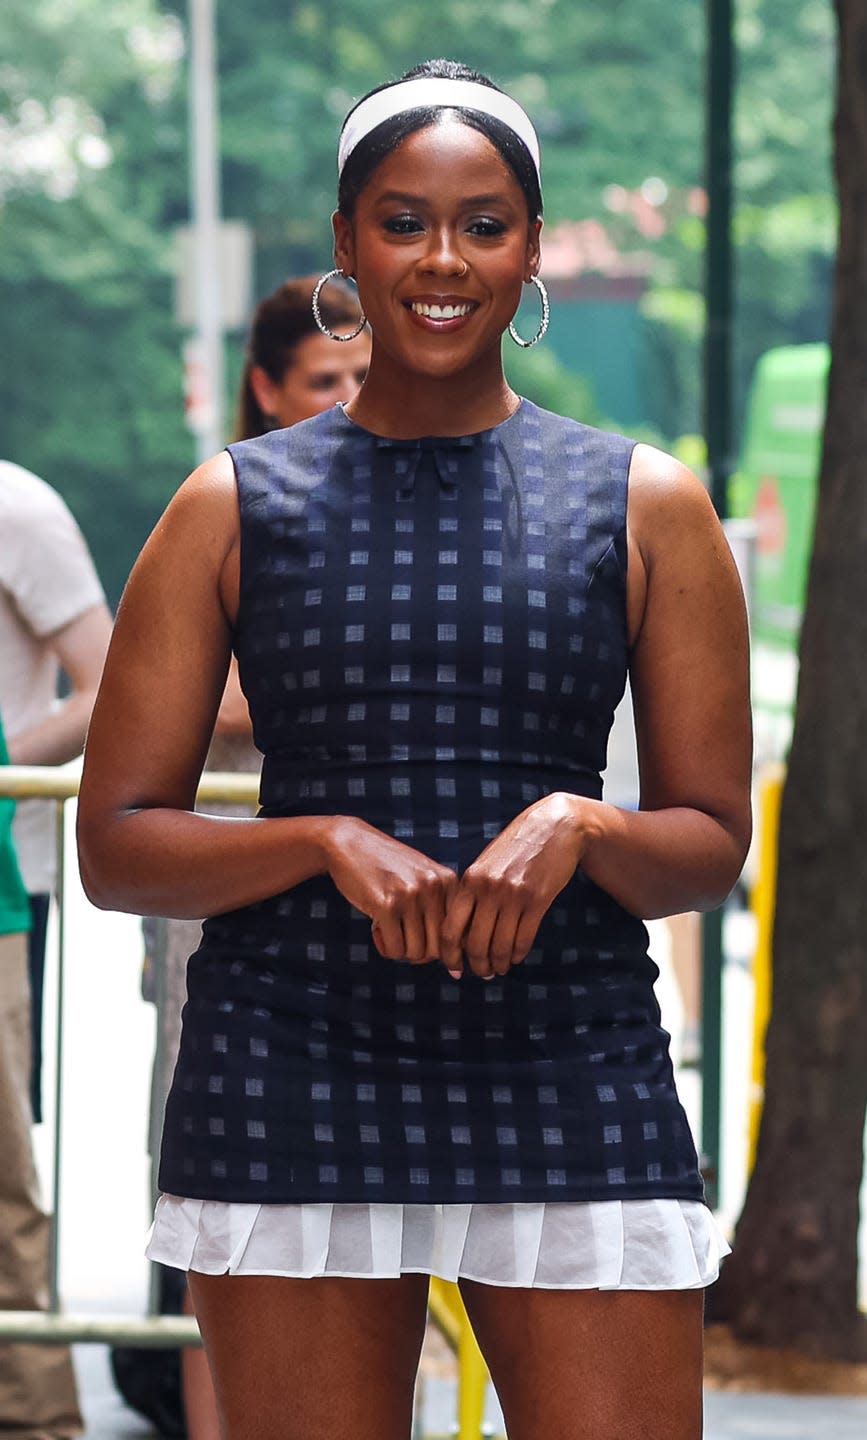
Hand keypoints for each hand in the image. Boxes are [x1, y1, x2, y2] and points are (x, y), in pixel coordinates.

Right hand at [324, 816, 458, 965]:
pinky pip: (395, 949)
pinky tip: (377, 930)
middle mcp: (435, 887)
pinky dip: (386, 948)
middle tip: (404, 941)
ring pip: (417, 952)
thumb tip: (456, 970)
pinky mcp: (386, 905)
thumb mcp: (423, 882)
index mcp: (449, 882)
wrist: (350, 844)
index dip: (448, 953)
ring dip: (401, 951)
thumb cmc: (388, 871)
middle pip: (439, 948)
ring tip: (390, 932)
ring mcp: (411, 895)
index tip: (437, 956)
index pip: (460, 935)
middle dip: (420, 953)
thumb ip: (442, 915)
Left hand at [441, 794, 599, 978]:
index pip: (450, 930)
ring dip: (499, 964)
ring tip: (500, 968)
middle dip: (477, 966)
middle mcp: (488, 889)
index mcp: (469, 880)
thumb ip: (472, 894)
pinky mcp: (537, 900)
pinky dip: (518, 955)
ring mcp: (513, 895)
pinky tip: (516, 957)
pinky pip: (523, 939)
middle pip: (475, 944)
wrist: (553, 827)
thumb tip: (459, 935)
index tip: (455, 968)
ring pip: (500, 946)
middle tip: (482, 973)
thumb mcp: (485, 865)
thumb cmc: (516, 848)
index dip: (450, 956)